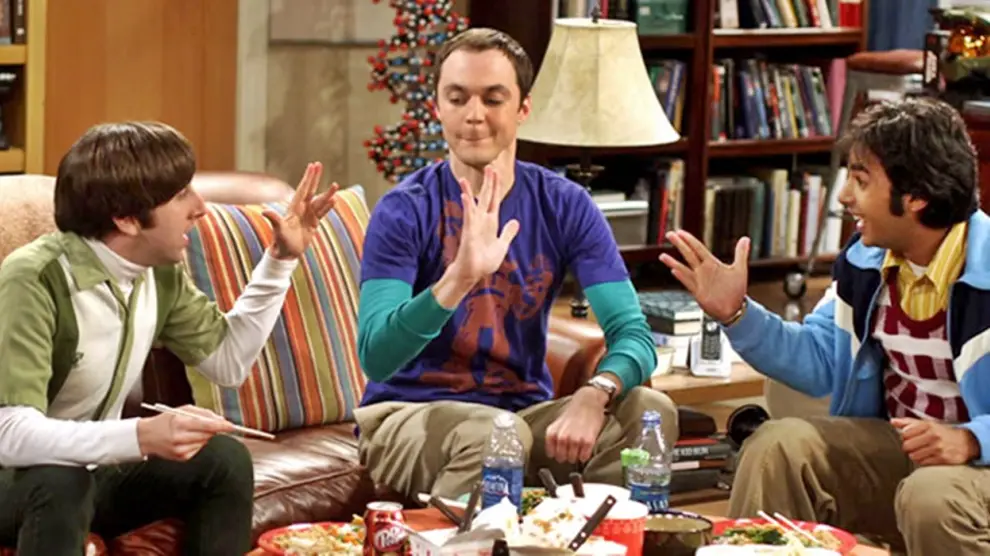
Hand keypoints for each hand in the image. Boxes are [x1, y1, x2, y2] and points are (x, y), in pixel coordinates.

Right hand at [136, 405, 235, 460]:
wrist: (146, 436)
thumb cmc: (166, 420)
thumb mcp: (182, 410)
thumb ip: (203, 413)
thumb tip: (221, 419)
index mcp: (179, 423)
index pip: (206, 425)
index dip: (221, 426)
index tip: (231, 426)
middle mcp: (179, 438)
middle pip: (207, 435)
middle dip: (214, 429)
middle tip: (212, 424)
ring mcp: (180, 450)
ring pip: (205, 442)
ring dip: (204, 436)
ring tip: (191, 431)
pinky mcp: (181, 458)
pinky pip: (199, 449)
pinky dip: (197, 443)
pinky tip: (187, 440)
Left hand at [263, 162, 338, 258]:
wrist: (286, 254)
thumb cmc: (281, 242)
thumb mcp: (278, 231)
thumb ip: (274, 220)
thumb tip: (265, 211)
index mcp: (294, 208)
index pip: (303, 189)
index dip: (308, 177)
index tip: (312, 166)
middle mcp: (301, 209)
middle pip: (310, 190)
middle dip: (314, 177)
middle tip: (319, 164)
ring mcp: (308, 216)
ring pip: (319, 202)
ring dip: (327, 193)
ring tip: (336, 184)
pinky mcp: (313, 224)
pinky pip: (322, 213)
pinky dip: (328, 207)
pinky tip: (334, 200)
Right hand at [449, 165, 519, 283]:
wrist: (474, 273)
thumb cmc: (485, 261)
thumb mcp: (502, 245)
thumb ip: (508, 233)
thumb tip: (516, 222)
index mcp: (491, 222)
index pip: (494, 200)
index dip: (496, 187)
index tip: (496, 172)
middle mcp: (482, 221)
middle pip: (485, 198)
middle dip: (488, 183)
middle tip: (489, 167)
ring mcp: (474, 225)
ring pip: (473, 204)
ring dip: (469, 191)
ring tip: (464, 179)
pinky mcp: (469, 232)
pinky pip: (468, 217)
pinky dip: (468, 206)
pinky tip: (465, 196)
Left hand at [544, 387, 607, 463]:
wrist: (588, 401)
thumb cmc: (573, 412)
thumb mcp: (557, 423)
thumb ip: (553, 437)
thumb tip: (553, 454)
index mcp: (552, 433)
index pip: (551, 454)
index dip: (557, 453)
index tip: (562, 450)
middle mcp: (562, 437)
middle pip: (561, 458)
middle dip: (566, 455)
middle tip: (572, 448)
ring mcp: (575, 440)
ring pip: (572, 459)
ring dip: (576, 456)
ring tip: (579, 447)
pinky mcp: (587, 441)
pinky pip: (584, 457)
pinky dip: (585, 455)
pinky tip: (585, 447)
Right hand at [658, 230, 749, 322]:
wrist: (734, 309)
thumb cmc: (736, 290)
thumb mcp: (740, 269)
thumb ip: (741, 253)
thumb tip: (745, 238)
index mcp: (712, 264)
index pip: (698, 248)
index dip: (690, 240)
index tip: (680, 232)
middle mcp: (703, 271)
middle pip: (689, 254)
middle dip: (679, 244)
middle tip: (670, 235)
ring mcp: (699, 281)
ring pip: (684, 268)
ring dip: (673, 262)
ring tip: (662, 256)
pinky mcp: (698, 292)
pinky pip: (688, 282)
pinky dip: (681, 276)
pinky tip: (674, 271)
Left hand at [892, 418, 979, 465]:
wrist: (965, 442)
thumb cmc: (941, 432)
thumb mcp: (926, 424)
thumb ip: (908, 422)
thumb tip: (892, 421)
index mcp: (927, 426)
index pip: (904, 434)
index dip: (905, 438)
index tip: (910, 438)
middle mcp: (932, 436)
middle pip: (907, 446)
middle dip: (908, 448)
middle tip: (914, 446)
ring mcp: (938, 448)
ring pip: (914, 456)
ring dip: (915, 455)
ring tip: (922, 452)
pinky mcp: (943, 459)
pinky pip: (923, 463)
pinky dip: (923, 461)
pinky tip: (928, 457)